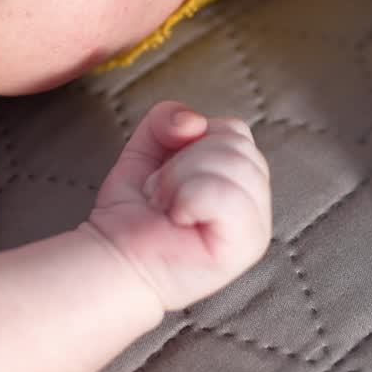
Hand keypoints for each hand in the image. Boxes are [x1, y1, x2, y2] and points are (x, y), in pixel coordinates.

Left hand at [85, 102, 270, 311]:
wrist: (115, 254)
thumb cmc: (135, 207)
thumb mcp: (149, 145)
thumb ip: (169, 117)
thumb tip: (194, 122)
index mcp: (243, 179)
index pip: (237, 131)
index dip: (194, 140)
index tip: (167, 171)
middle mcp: (257, 204)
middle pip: (237, 145)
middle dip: (184, 161)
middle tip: (164, 193)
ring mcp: (255, 229)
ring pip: (235, 165)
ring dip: (183, 179)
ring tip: (169, 206)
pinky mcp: (243, 248)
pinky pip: (229, 195)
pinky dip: (192, 198)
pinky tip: (179, 218)